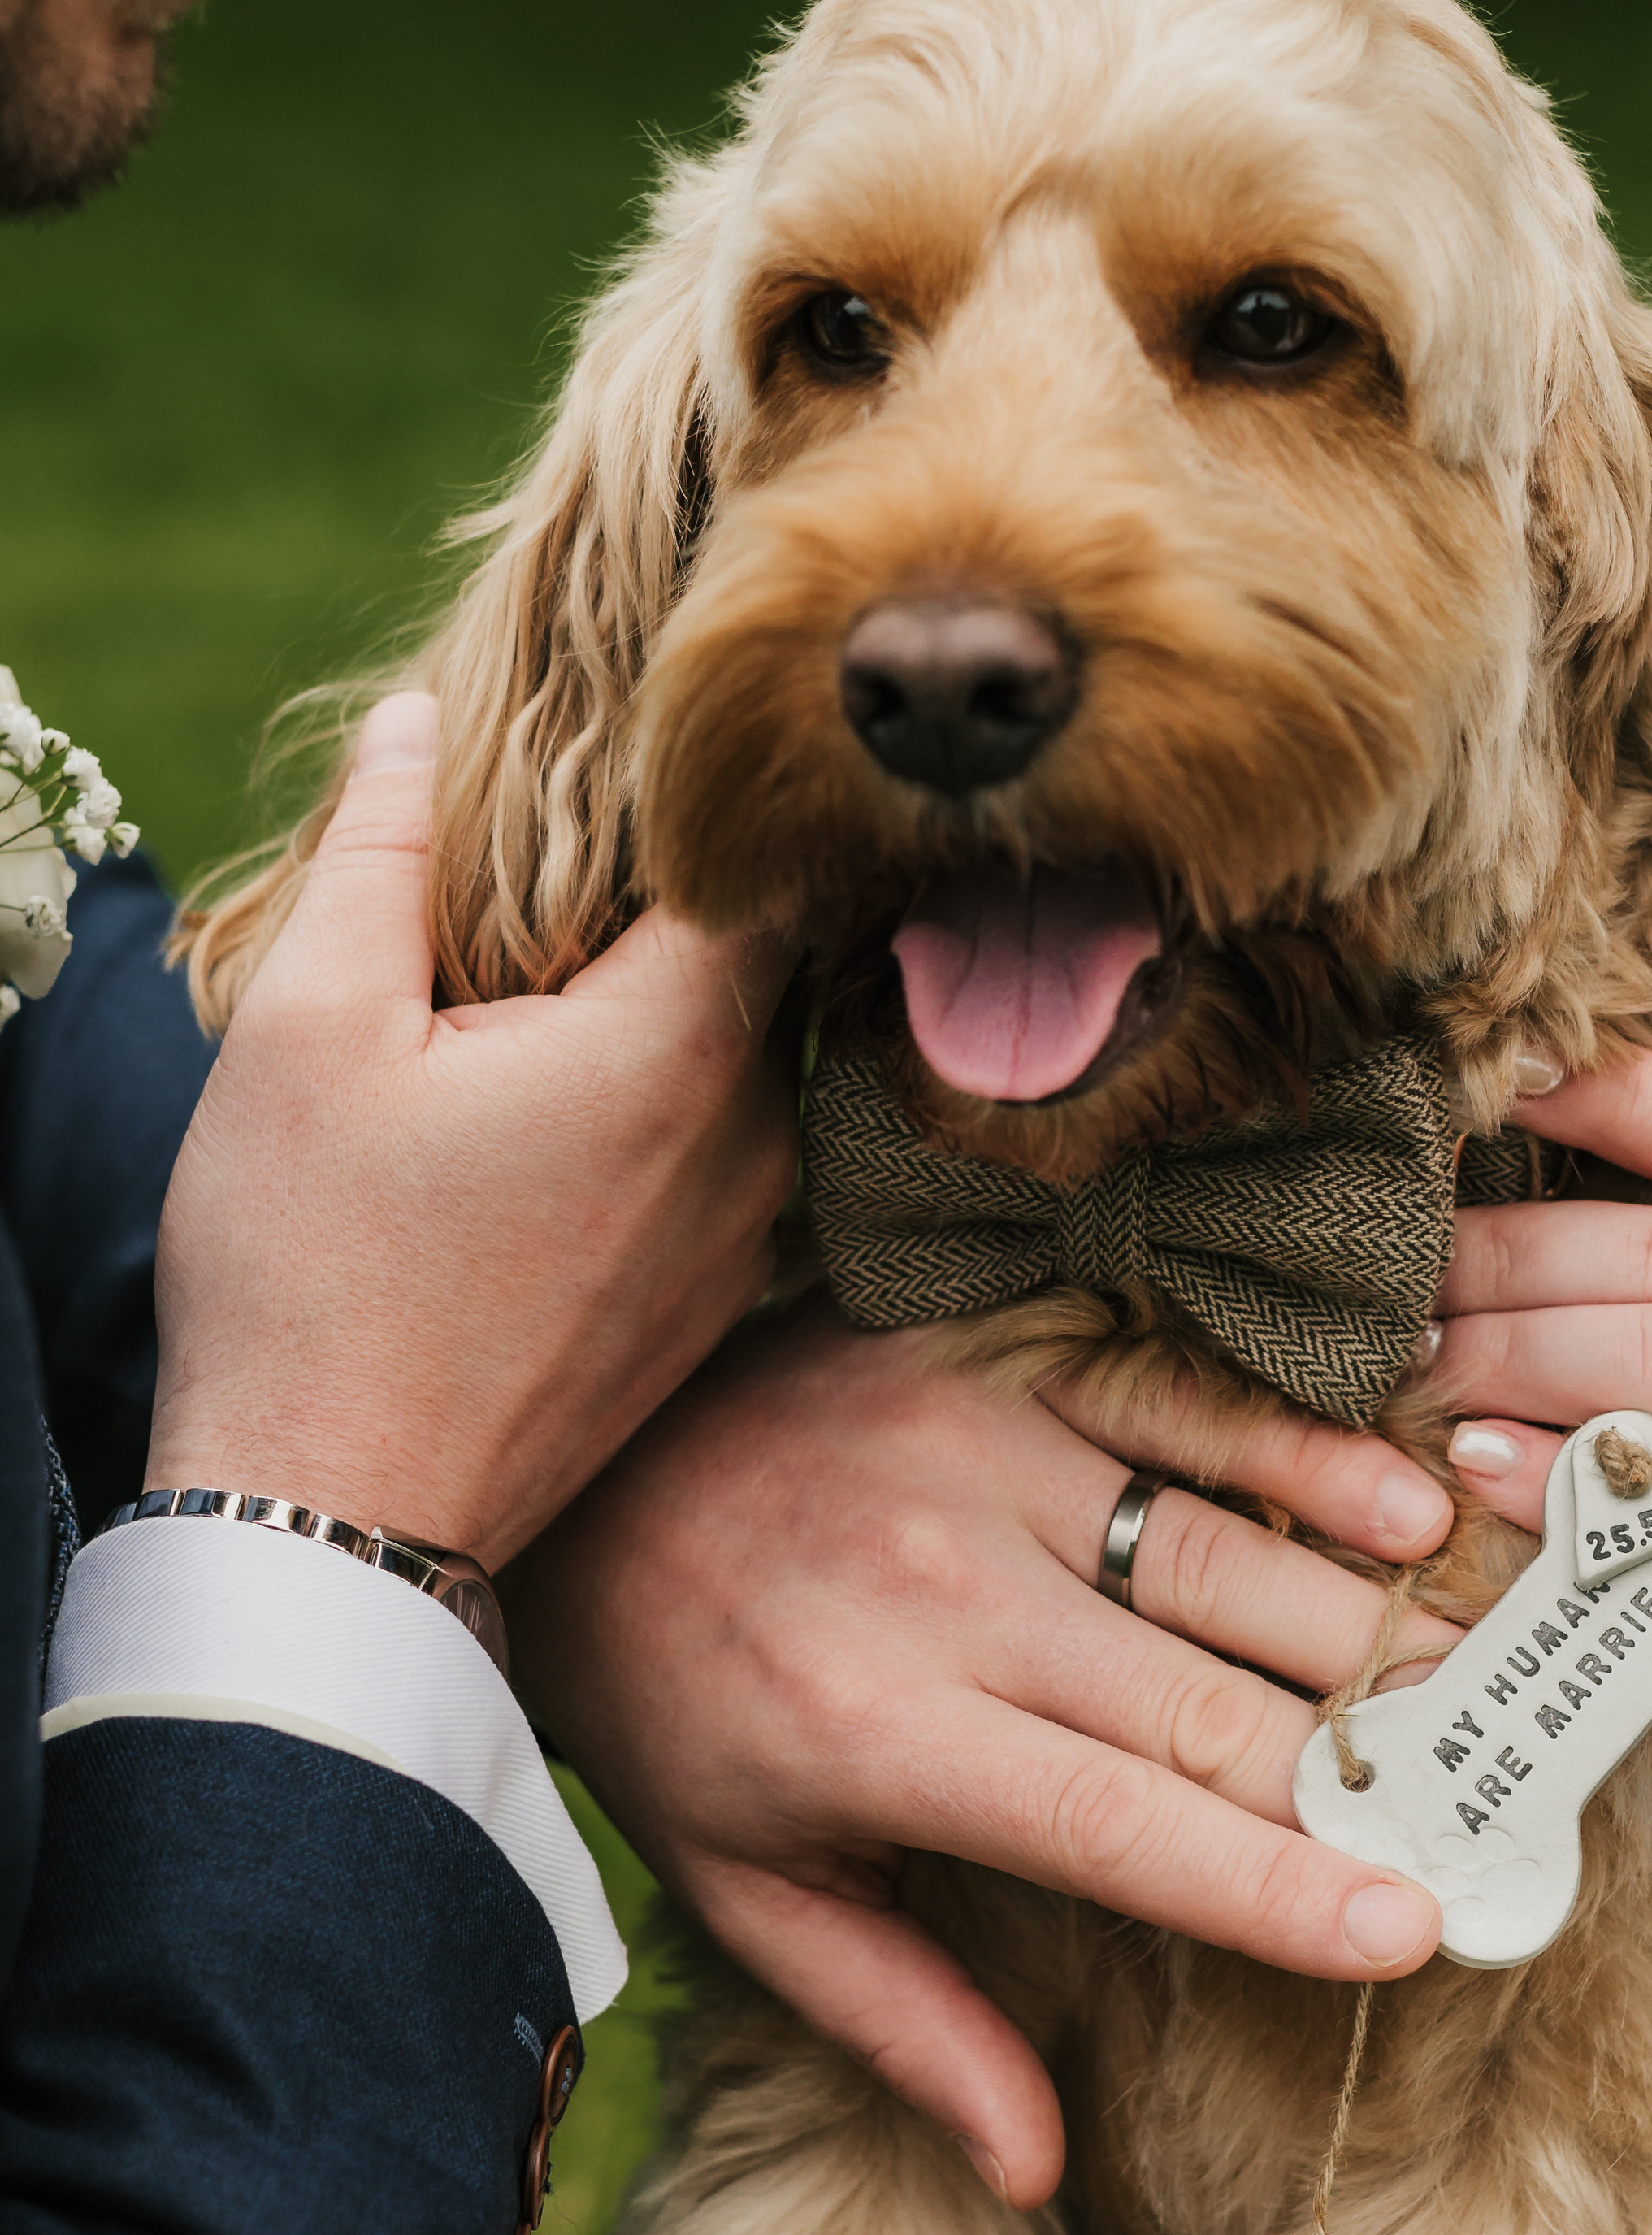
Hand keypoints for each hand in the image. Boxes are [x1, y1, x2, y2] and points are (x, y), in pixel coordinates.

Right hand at [148, 694, 796, 1567]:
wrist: (340, 1513)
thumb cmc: (309, 1270)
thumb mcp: (308, 1028)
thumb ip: (379, 852)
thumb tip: (413, 721)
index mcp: (676, 1048)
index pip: (761, 866)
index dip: (703, 804)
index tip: (627, 781)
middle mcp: (754, 1138)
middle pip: (760, 962)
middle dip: (673, 910)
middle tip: (563, 888)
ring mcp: (749, 1230)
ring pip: (743, 1063)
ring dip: (664, 1018)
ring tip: (540, 1009)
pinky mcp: (718, 1298)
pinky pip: (724, 1156)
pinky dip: (663, 1113)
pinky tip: (554, 1125)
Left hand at [500, 1300, 1459, 2208]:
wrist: (573, 1482)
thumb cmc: (676, 1701)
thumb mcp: (750, 1886)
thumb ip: (902, 2018)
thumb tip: (1038, 2167)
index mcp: (885, 1732)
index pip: (1116, 1827)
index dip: (1270, 1885)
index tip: (1410, 1931)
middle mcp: (943, 1588)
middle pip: (1196, 1693)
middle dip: (1358, 1764)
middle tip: (1498, 1804)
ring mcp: (976, 1450)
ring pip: (1209, 1551)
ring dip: (1359, 1621)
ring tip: (1489, 1674)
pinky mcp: (994, 1356)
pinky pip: (1170, 1395)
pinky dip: (1292, 1448)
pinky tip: (1396, 1505)